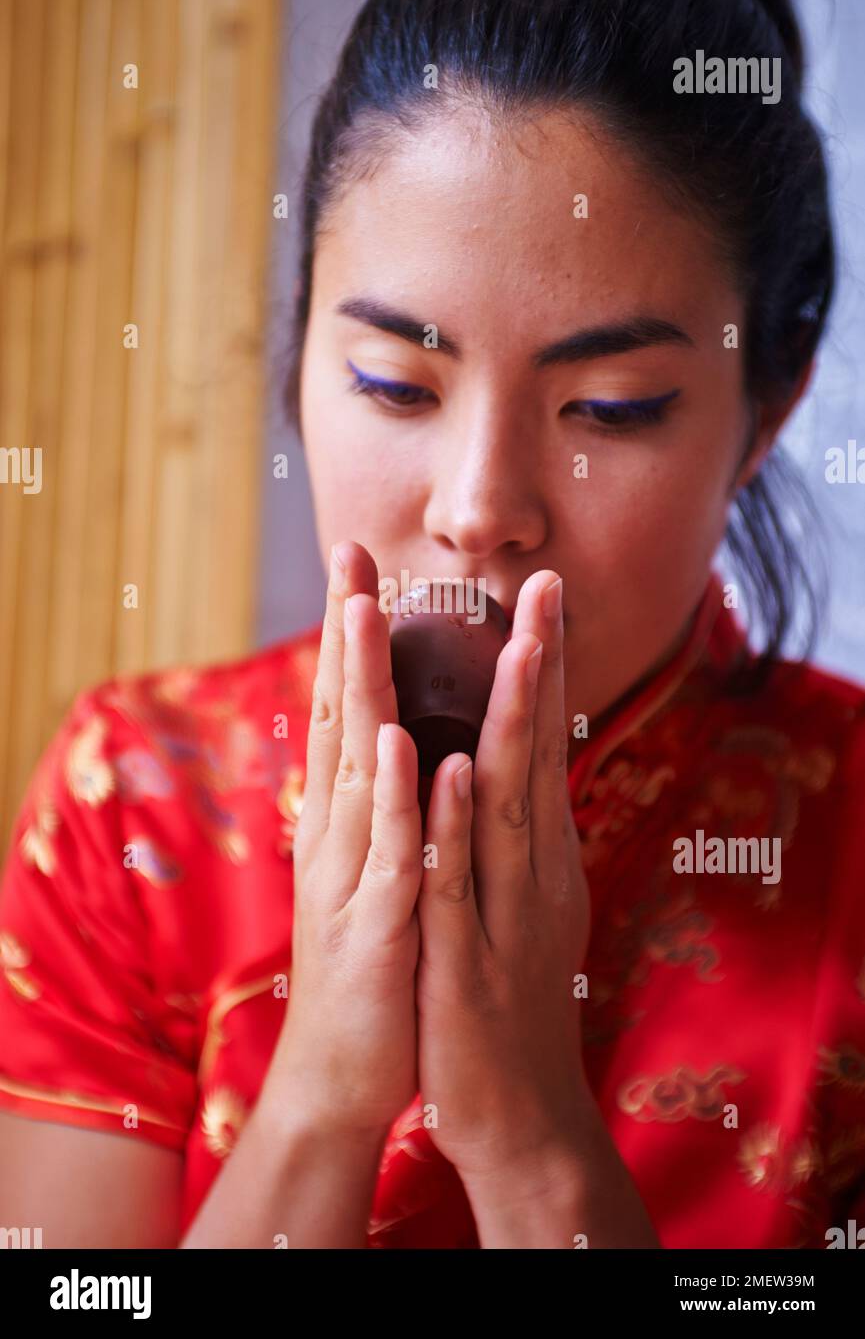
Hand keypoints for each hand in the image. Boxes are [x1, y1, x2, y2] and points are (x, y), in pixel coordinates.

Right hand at [269, 541, 422, 1138]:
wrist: (345, 1073)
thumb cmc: (374, 964)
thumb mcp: (379, 872)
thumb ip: (384, 809)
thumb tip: (391, 747)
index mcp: (353, 818)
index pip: (354, 709)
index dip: (357, 638)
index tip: (363, 566)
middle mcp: (343, 834)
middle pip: (346, 717)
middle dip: (349, 632)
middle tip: (348, 554)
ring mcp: (355, 876)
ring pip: (363, 768)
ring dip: (364, 687)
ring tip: (366, 612)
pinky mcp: (376, 926)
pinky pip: (389, 855)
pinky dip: (393, 798)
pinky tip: (399, 743)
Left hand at [416, 570, 590, 1181]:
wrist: (515, 1115)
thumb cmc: (501, 999)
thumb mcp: (512, 904)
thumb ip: (508, 838)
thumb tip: (500, 771)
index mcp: (533, 853)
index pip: (535, 744)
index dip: (538, 668)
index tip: (538, 596)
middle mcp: (530, 870)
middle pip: (533, 754)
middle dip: (539, 665)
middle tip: (548, 586)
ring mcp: (501, 912)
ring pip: (506, 803)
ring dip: (510, 722)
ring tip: (517, 646)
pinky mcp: (465, 960)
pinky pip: (455, 883)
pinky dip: (456, 825)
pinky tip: (452, 770)